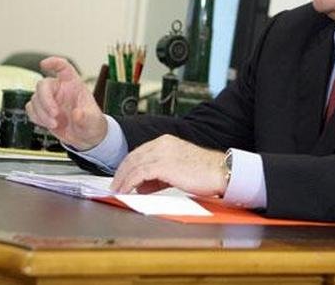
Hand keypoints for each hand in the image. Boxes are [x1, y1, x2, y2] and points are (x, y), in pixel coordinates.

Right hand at [26, 57, 106, 150]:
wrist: (86, 138)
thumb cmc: (92, 123)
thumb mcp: (93, 121)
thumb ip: (86, 117)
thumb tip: (77, 114)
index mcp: (74, 85)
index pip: (64, 68)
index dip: (54, 63)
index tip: (44, 64)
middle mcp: (60, 89)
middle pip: (43, 85)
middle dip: (45, 100)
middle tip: (54, 114)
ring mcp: (50, 100)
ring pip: (35, 99)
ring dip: (41, 113)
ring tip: (54, 124)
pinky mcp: (42, 110)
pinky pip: (31, 109)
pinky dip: (36, 117)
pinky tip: (47, 124)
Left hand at [110, 134, 227, 196]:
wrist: (220, 172)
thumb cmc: (204, 172)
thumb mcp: (177, 170)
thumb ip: (158, 176)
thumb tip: (141, 186)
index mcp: (166, 141)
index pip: (139, 152)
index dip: (127, 166)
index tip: (121, 178)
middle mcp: (162, 144)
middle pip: (133, 157)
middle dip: (121, 173)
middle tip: (115, 186)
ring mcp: (162, 153)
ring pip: (133, 165)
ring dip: (122, 180)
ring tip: (117, 192)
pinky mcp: (163, 165)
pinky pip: (138, 174)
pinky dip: (129, 183)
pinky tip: (126, 192)